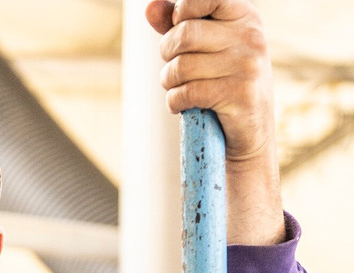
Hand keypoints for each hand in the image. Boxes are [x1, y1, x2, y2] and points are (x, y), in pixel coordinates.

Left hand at [145, 0, 284, 244]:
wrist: (247, 133)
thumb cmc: (220, 84)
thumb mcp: (204, 49)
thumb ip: (176, 25)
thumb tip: (150, 7)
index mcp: (245, 16)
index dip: (181, 12)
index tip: (180, 28)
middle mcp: (251, 37)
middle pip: (184, 35)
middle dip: (167, 55)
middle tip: (173, 68)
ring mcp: (248, 66)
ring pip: (180, 67)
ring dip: (169, 83)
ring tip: (181, 89)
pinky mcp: (239, 95)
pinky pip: (185, 93)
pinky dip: (176, 103)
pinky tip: (186, 106)